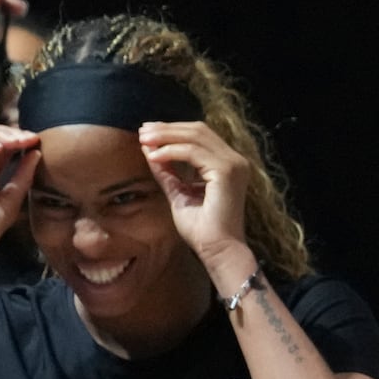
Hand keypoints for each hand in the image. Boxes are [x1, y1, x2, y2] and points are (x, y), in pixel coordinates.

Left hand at [138, 120, 250, 265]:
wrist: (217, 250)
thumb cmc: (202, 229)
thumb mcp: (179, 193)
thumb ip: (168, 172)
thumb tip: (149, 149)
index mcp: (228, 165)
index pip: (200, 136)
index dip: (173, 130)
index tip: (148, 133)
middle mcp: (235, 161)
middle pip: (199, 130)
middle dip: (167, 128)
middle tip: (142, 131)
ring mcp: (234, 165)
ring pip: (196, 136)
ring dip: (166, 136)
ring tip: (144, 140)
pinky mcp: (227, 171)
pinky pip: (193, 152)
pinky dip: (171, 151)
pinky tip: (154, 156)